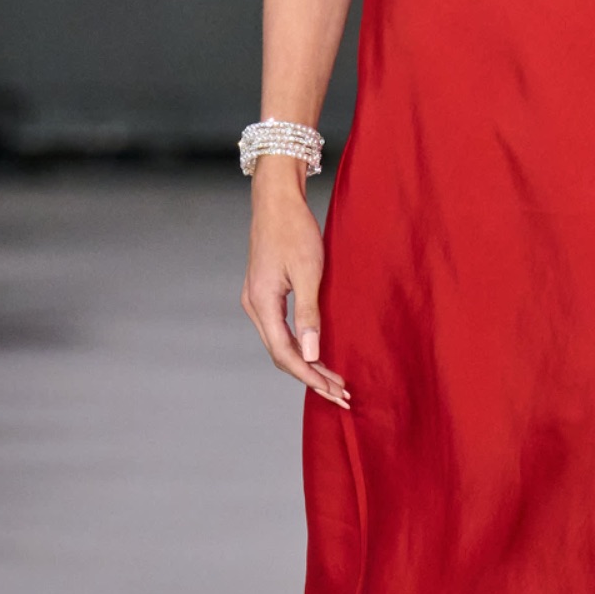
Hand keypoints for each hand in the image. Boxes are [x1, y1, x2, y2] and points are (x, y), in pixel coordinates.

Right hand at [241, 157, 349, 406]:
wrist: (276, 199)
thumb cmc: (294, 229)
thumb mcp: (309, 272)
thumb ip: (310, 315)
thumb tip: (311, 354)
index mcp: (262, 303)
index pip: (284, 354)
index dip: (309, 376)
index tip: (333, 390)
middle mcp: (254, 305)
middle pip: (281, 354)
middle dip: (310, 376)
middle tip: (340, 393)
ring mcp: (257, 300)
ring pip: (281, 343)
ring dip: (307, 363)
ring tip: (333, 380)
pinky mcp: (265, 293)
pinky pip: (281, 329)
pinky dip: (300, 346)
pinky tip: (317, 354)